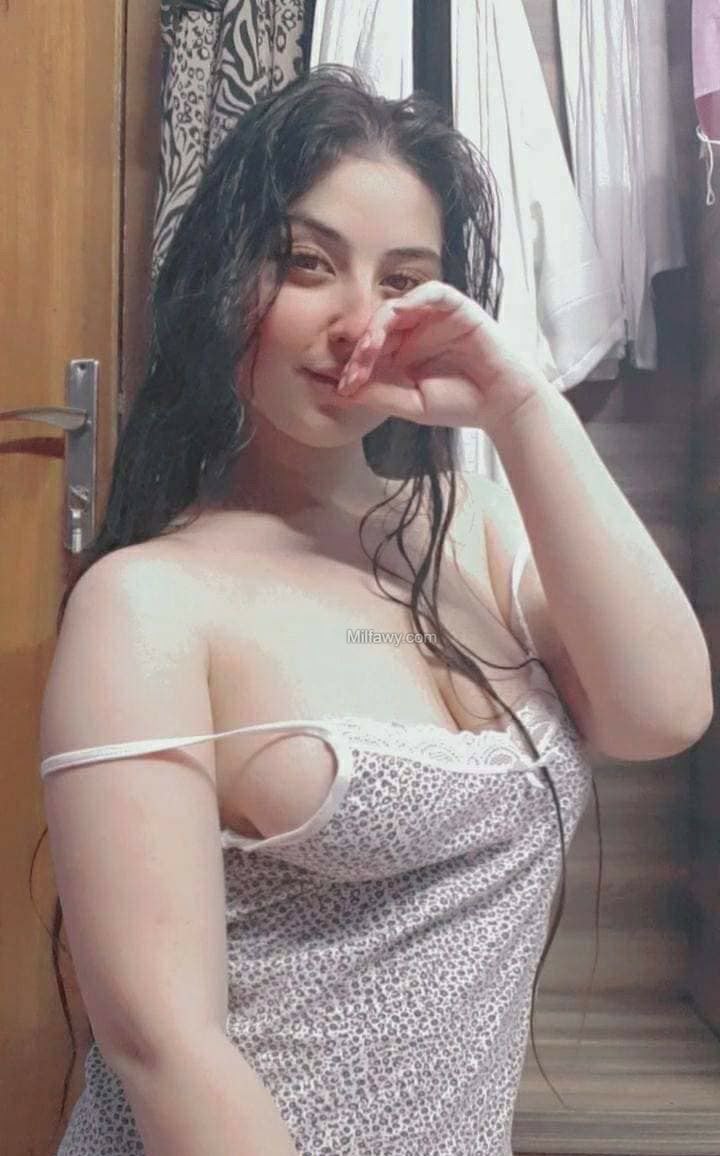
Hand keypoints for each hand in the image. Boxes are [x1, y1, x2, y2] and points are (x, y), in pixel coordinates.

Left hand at [332, 279, 551, 437]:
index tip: (341, 388)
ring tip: (368, 352)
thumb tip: (338, 393)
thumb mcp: (410, 404)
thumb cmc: (459, 404)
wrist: (500, 403)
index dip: (351, 366)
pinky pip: (428, 292)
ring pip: (393, 309)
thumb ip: (376, 395)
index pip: (366, 351)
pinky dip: (410, 300)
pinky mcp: (453, 304)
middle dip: (359, 351)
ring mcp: (431, 316)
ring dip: (376, 329)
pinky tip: (396, 317)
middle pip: (374, 329)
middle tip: (350, 374)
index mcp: (399, 352)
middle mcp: (411, 330)